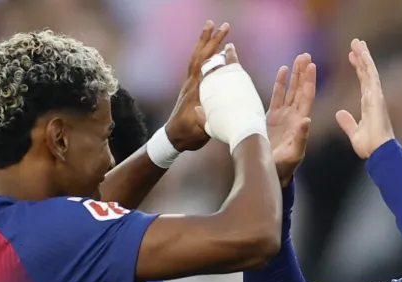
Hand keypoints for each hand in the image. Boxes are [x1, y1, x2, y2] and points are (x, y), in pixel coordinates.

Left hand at [164, 21, 229, 151]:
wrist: (173, 137)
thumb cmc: (188, 135)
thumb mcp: (199, 130)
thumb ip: (205, 119)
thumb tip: (211, 109)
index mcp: (196, 92)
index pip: (207, 68)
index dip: (217, 55)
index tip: (228, 44)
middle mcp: (192, 84)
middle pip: (202, 56)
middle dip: (212, 40)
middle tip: (224, 25)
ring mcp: (189, 84)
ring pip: (197, 57)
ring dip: (205, 41)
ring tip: (212, 26)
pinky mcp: (190, 87)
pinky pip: (196, 64)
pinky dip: (203, 53)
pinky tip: (209, 49)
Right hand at [267, 53, 315, 185]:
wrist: (270, 172)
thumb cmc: (284, 166)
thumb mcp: (294, 154)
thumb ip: (300, 137)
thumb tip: (307, 120)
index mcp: (301, 122)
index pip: (307, 97)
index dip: (309, 82)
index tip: (312, 66)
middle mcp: (294, 116)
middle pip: (300, 90)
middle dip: (303, 73)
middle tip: (306, 55)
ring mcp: (283, 115)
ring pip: (290, 90)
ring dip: (294, 75)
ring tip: (298, 58)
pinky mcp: (272, 117)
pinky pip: (277, 96)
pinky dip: (280, 83)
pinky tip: (283, 70)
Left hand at [335, 39, 394, 158]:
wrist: (378, 152)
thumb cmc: (369, 147)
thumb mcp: (354, 132)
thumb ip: (347, 122)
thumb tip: (339, 113)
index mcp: (368, 105)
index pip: (362, 81)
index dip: (357, 68)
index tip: (351, 57)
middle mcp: (373, 97)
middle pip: (366, 73)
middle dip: (361, 57)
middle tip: (356, 43)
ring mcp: (376, 96)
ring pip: (369, 71)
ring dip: (364, 55)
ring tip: (357, 42)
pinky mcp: (377, 97)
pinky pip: (371, 76)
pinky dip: (367, 64)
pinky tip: (363, 53)